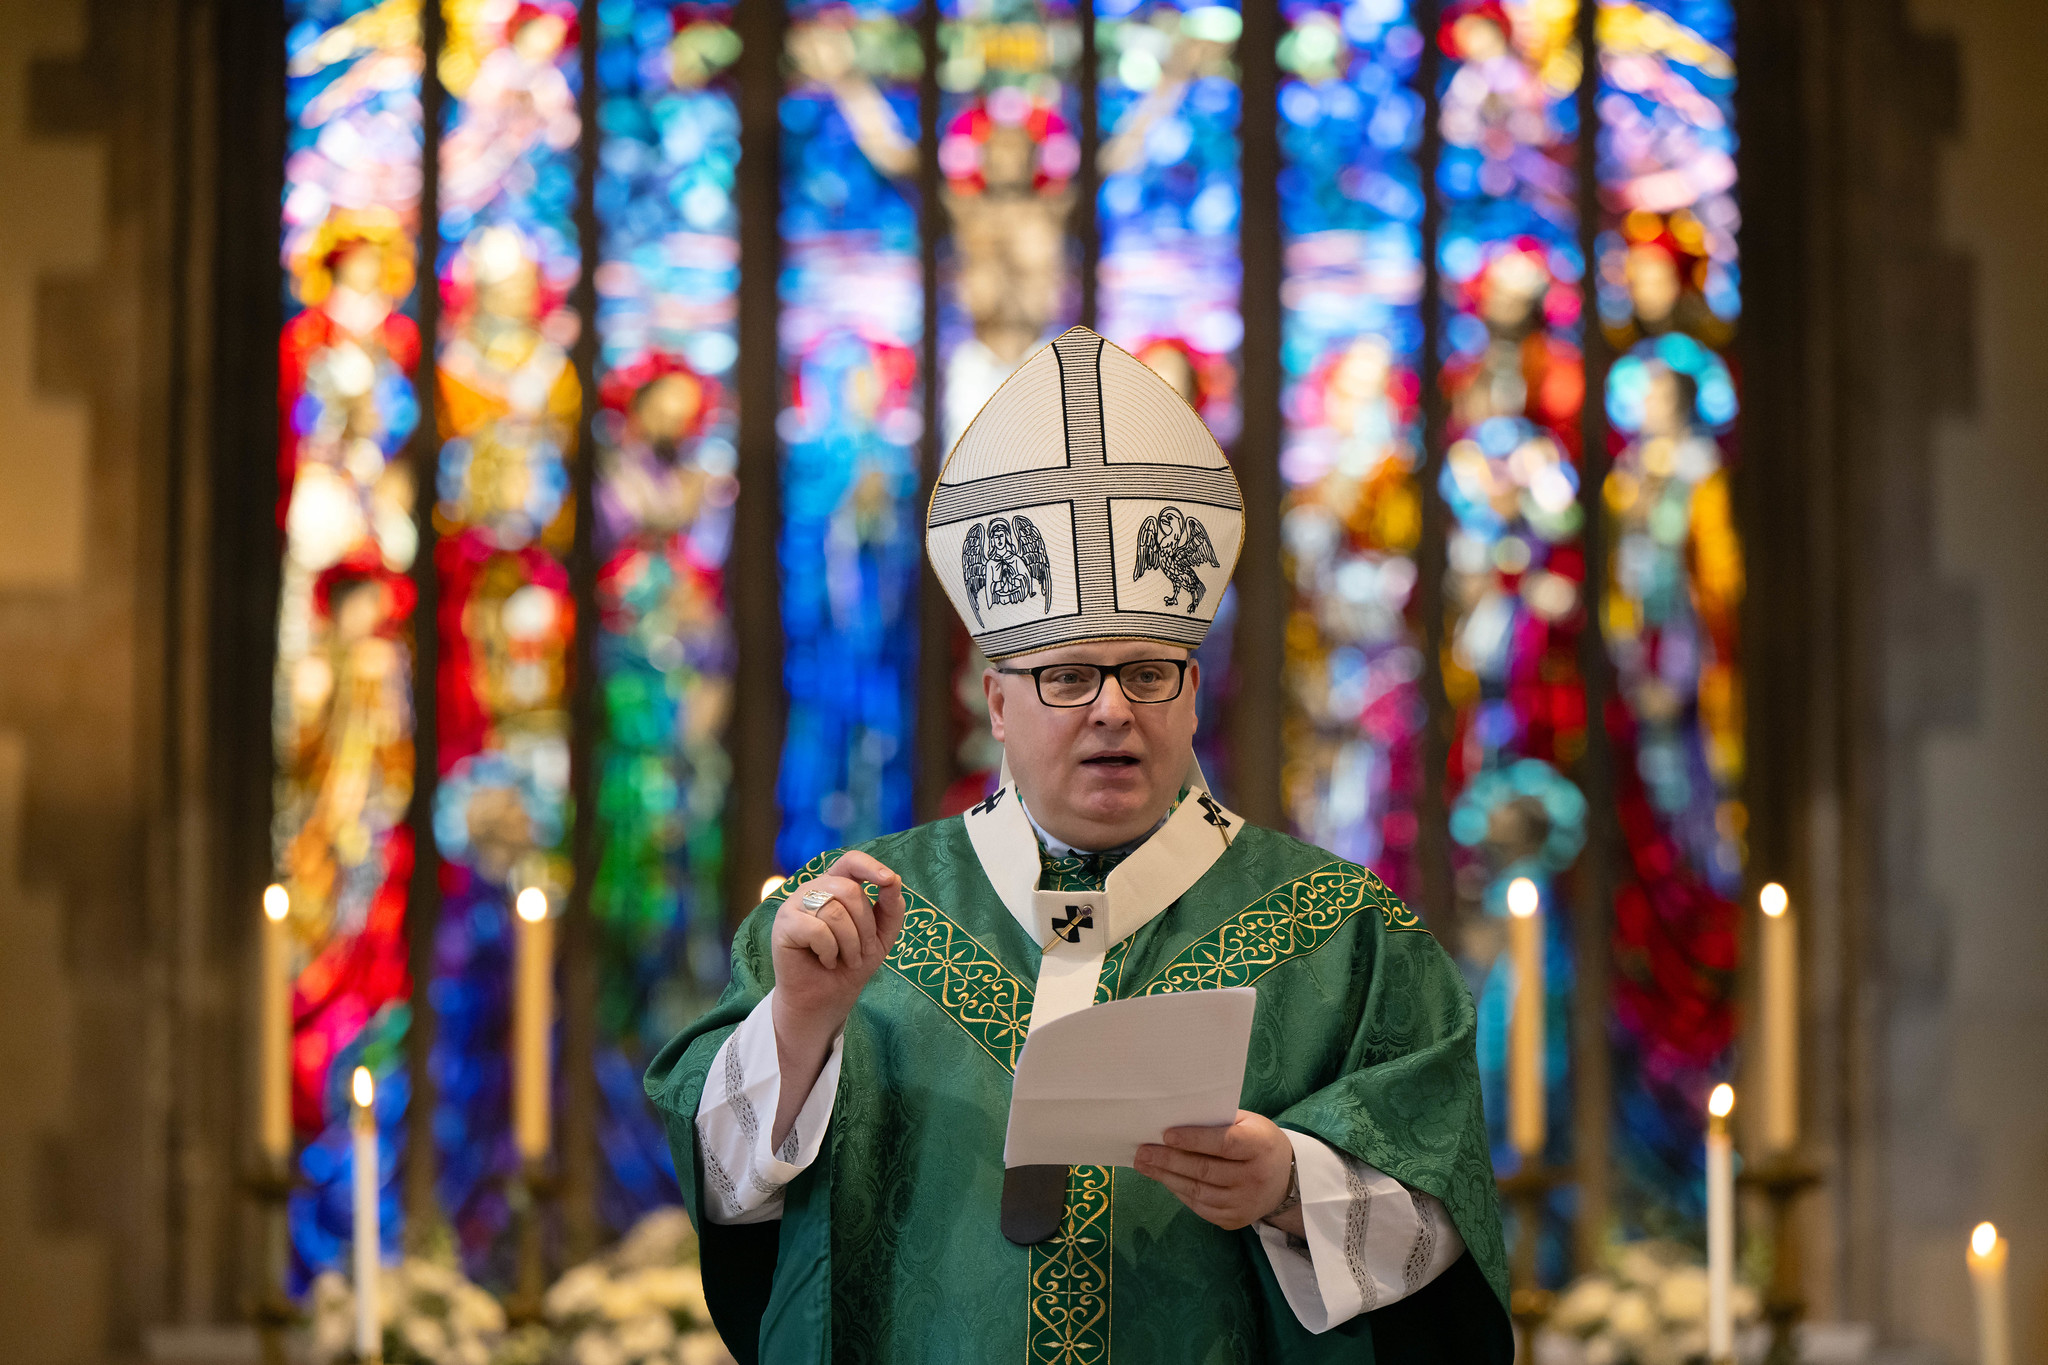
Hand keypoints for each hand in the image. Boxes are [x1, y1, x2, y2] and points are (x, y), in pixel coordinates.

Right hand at [769, 851, 905, 1061]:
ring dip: (850, 943)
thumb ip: (891, 907)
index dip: (870, 866)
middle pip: (849, 890)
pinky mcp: (784, 924)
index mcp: (836, 885)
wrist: (826, 999)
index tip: (889, 881)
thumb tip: (893, 880)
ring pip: (834, 911)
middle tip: (863, 952)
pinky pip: (817, 929)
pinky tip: (825, 960)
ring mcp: (795, 904)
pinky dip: (829, 950)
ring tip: (845, 959)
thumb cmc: (851, 963)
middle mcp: (814, 889)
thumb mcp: (881, 936)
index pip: (851, 862)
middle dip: (866, 926)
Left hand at [1135, 1111, 1295, 1232]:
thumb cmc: (1259, 1142)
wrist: (1288, 1180)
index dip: (1194, 1140)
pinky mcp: (1235, 1220)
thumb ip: (1219, 1121)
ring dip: (1167, 1178)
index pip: (1224, 1144)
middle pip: (1205, 1170)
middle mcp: (1254, 1178)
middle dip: (1169, 1161)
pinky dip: (1179, 1192)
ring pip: (1198, 1192)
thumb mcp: (1249, 1123)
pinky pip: (1200, 1207)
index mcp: (1259, 1146)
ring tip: (1145, 1165)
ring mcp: (1244, 1203)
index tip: (1166, 1135)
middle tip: (1142, 1152)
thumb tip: (1177, 1119)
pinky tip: (1164, 1179)